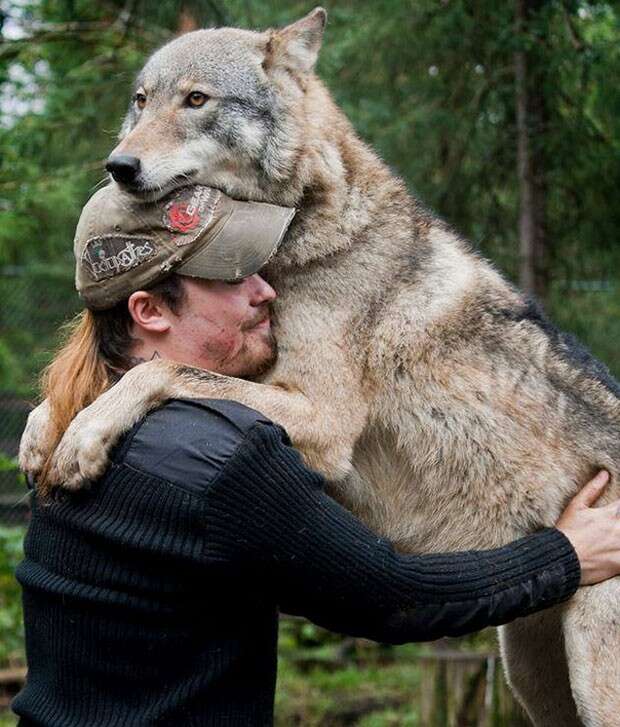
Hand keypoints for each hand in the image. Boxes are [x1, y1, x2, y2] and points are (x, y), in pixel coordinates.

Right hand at [556, 470, 619, 585]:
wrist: (560, 557)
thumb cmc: (567, 531)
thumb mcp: (576, 506)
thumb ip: (592, 489)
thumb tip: (605, 473)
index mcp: (608, 515)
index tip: (617, 510)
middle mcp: (617, 529)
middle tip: (614, 525)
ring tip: (614, 536)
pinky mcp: (619, 563)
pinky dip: (619, 552)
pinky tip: (615, 549)